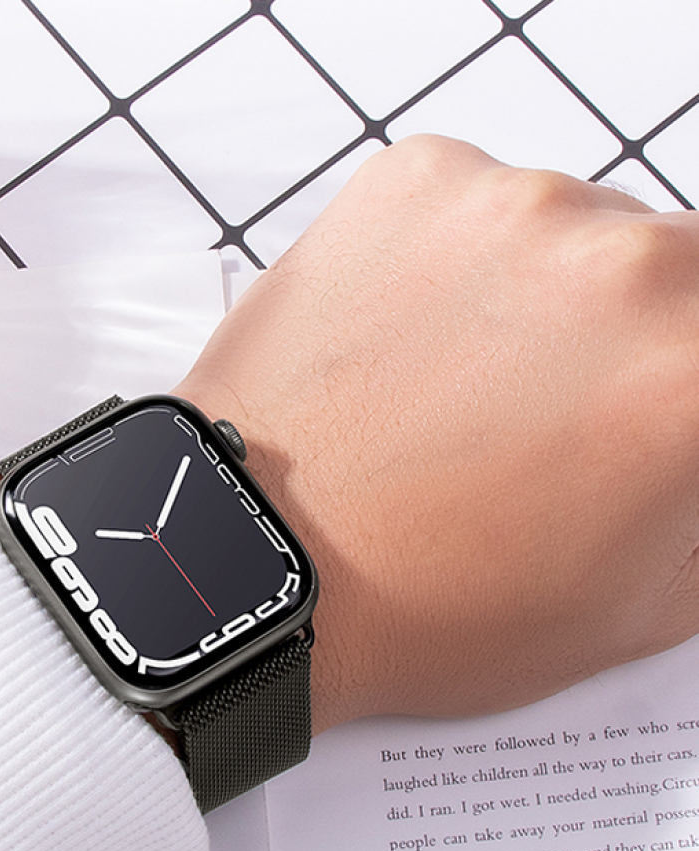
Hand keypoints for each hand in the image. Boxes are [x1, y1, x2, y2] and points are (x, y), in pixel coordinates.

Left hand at [172, 135, 698, 731]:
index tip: (641, 407)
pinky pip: (477, 205)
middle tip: (555, 409)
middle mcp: (623, 263)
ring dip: (544, 296)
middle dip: (636, 337)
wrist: (255, 565)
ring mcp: (510, 207)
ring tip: (458, 388)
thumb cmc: (420, 605)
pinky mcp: (414, 181)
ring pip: (576, 232)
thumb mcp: (636, 608)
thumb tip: (693, 451)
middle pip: (676, 271)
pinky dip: (458, 261)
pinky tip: (406, 345)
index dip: (682, 383)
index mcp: (697, 370)